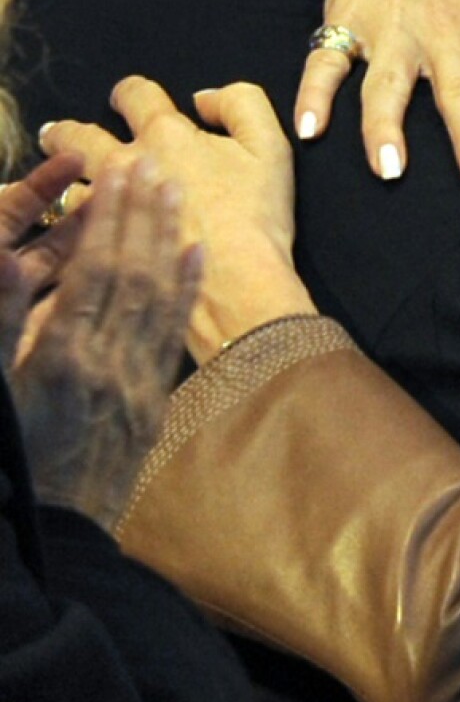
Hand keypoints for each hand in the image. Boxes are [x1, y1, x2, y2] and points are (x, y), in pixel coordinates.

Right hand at [3, 160, 200, 531]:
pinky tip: (197, 254)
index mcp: (60, 360)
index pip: (95, 270)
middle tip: (155, 159)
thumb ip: (2, 320)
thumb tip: (11, 257)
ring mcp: (135, 385)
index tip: (120, 168)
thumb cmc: (5, 462)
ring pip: (159, 299)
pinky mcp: (150, 404)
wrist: (42, 542)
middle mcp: (107, 365)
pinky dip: (186, 292)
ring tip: (178, 190)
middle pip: (133, 274)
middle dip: (143, 214)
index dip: (110, 215)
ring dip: (168, 240)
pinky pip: (173, 338)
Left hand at [40, 78, 315, 359]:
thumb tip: (203, 99)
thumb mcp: (270, 147)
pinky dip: (77, 223)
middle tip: (68, 138)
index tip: (129, 99)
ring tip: (75, 187)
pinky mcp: (99, 249)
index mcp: (167, 134)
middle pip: (78, 136)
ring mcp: (108, 208)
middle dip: (70, 132)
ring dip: (70, 182)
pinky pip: (74, 228)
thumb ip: (241, 104)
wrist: (237, 286)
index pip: (135, 94)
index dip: (131, 92)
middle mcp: (126, 162)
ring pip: (69, 184)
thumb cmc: (257, 215)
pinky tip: (87, 228)